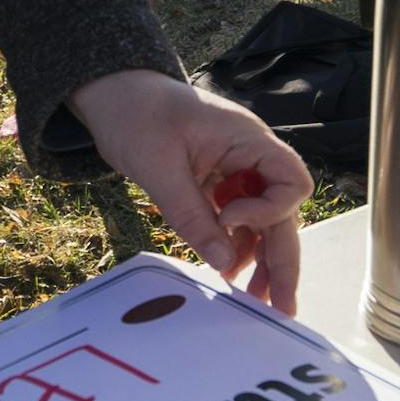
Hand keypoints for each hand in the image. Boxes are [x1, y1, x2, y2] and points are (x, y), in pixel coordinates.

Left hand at [67, 69, 310, 313]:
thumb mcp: (158, 166)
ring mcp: (234, 171)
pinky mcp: (215, 183)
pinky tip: (226, 271)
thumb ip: (191, 214)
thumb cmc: (135, 114)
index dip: (269, 211)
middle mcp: (249, 157)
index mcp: (247, 139)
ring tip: (255, 301)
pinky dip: (234, 246)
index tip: (228, 219)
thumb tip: (224, 262)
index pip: (289, 182)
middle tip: (280, 307)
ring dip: (259, 259)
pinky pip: (235, 219)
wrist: (110, 93)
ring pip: (260, 221)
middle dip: (281, 258)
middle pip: (281, 211)